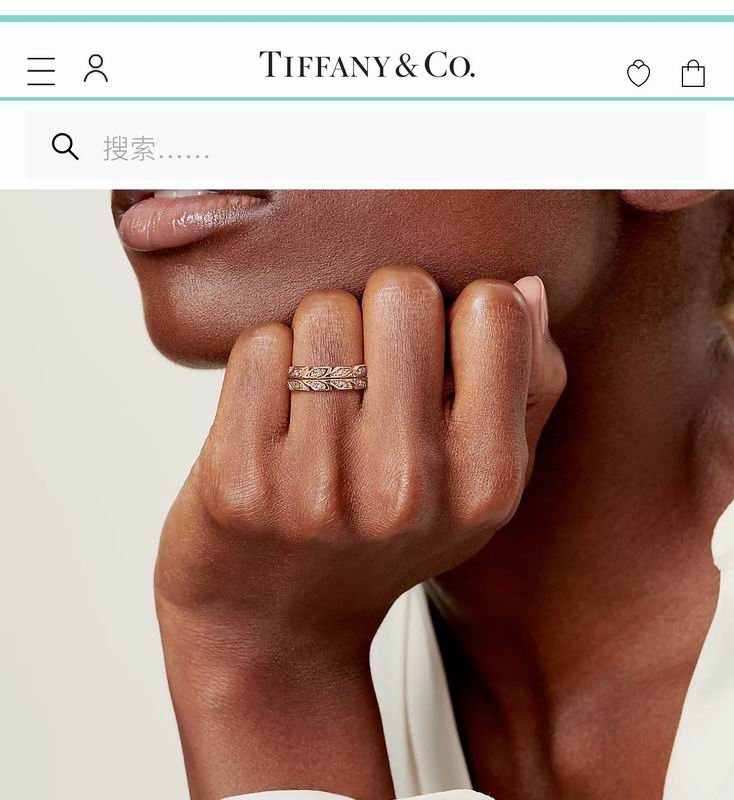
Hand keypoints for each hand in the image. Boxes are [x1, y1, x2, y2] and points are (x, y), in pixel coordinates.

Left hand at [154, 266, 564, 798]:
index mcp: (486, 481)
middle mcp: (406, 486)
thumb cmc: (383, 540)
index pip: (495, 309)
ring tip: (322, 400)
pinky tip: (275, 419)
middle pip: (402, 291)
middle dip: (384, 313)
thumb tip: (526, 288)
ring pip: (324, 312)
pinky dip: (267, 366)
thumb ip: (526, 386)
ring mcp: (319, 485)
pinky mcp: (240, 479)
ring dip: (321, 341)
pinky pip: (259, 347)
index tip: (434, 349)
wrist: (276, 623)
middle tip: (371, 367)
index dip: (458, 313)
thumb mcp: (480, 485)